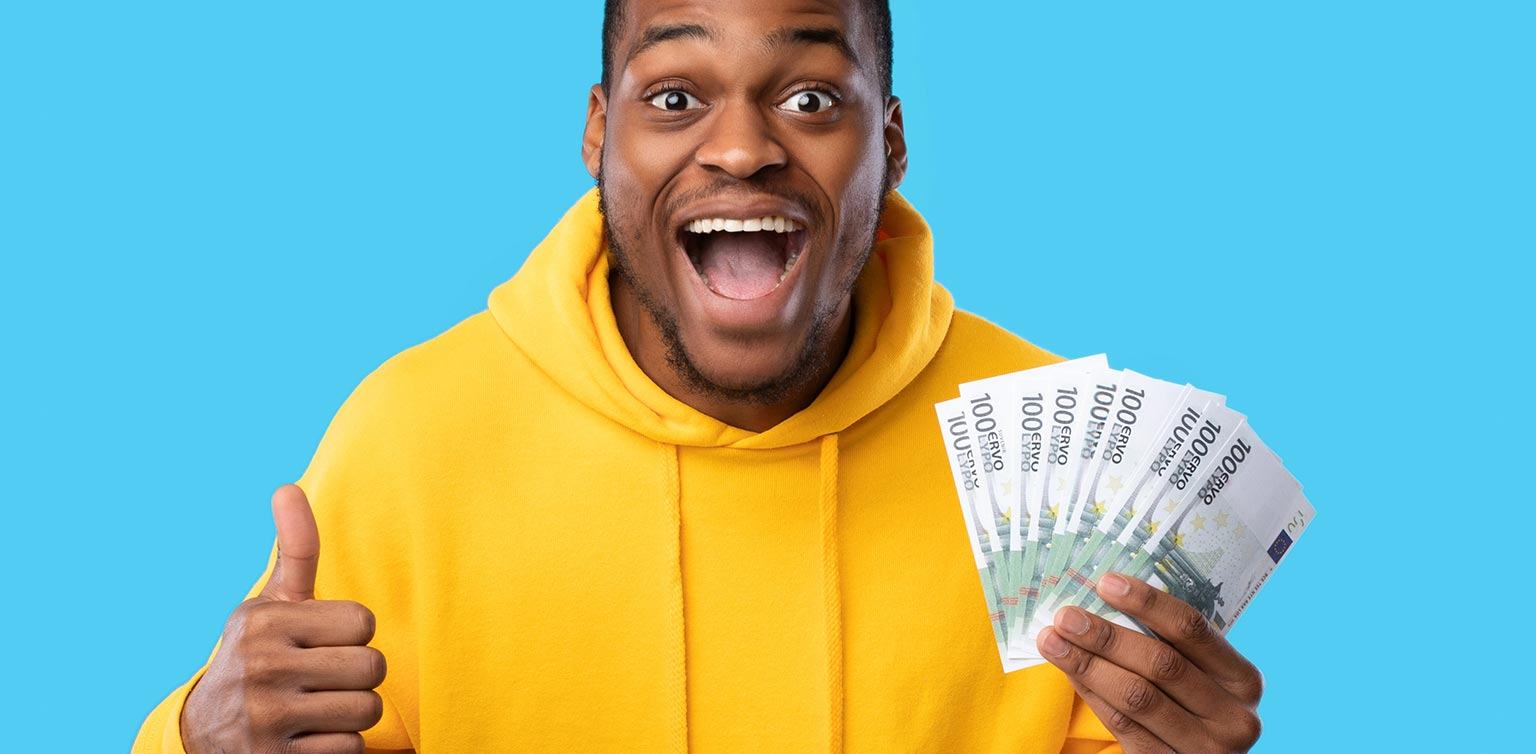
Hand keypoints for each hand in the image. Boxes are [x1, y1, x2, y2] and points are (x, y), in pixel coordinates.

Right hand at [181, 485, 386, 753]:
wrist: (204, 736)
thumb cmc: (258, 659)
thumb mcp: (269, 606)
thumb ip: (295, 551)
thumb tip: (288, 486)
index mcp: (264, 623)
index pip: (364, 621)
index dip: (353, 636)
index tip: (322, 644)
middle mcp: (261, 668)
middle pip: (372, 667)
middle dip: (357, 678)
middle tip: (325, 681)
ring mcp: (266, 719)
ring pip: (367, 711)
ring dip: (351, 716)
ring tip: (317, 711)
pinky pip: (351, 751)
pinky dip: (339, 749)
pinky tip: (307, 741)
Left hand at [1036, 573, 1263, 753]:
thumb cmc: (1194, 707)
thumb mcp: (1201, 677)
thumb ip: (1169, 645)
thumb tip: (1103, 598)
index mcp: (1243, 679)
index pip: (1192, 629)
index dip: (1147, 603)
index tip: (1105, 582)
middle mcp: (1234, 716)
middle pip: (1160, 664)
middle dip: (1107, 636)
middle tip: (1066, 616)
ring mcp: (1206, 748)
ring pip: (1137, 697)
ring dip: (1088, 665)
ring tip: (1052, 641)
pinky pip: (1123, 726)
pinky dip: (1091, 695)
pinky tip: (1069, 673)